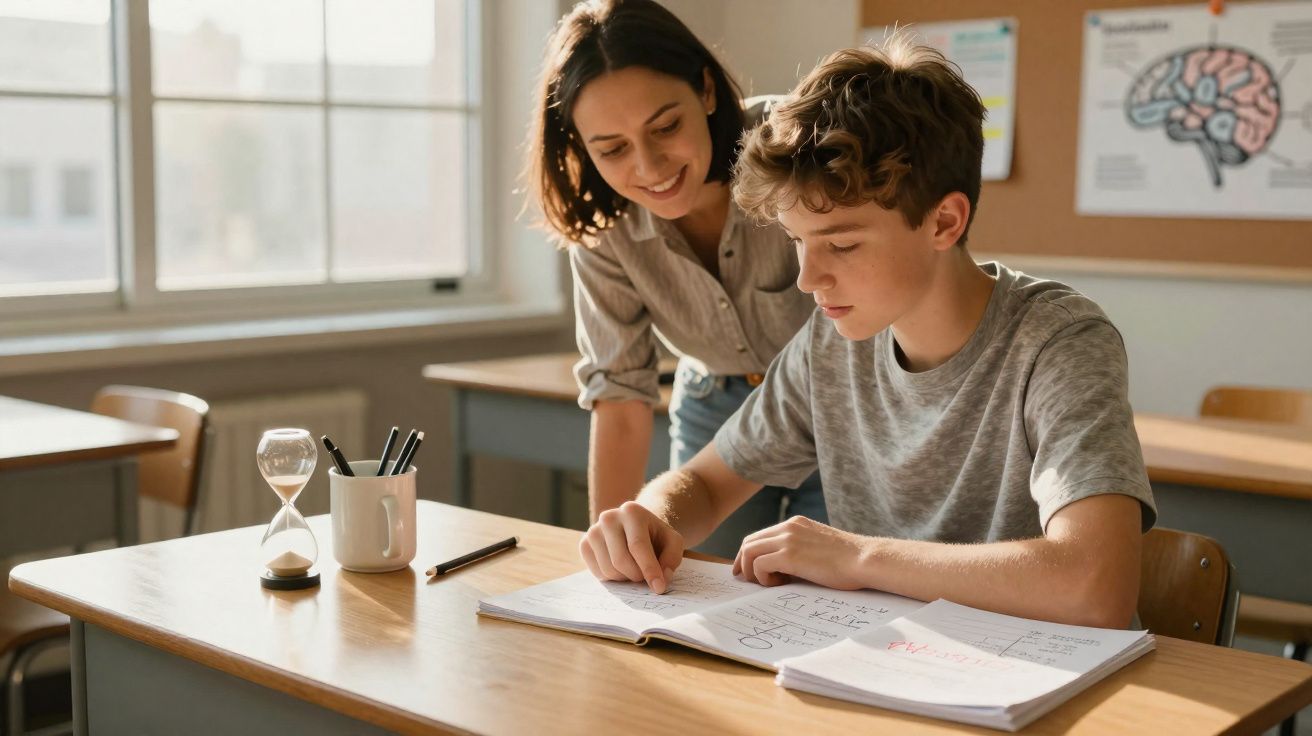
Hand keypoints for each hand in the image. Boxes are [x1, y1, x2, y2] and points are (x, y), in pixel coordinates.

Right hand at [580, 501, 684, 593]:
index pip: (637, 546)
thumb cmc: (655, 536)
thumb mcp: (673, 542)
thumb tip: (662, 578)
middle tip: (645, 576)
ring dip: (625, 578)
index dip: (649, 569)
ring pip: (608, 569)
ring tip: (634, 569)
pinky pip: (597, 572)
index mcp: (632, 511)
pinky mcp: (584, 544)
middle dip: (637, 575)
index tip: (659, 587)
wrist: (635, 527)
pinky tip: (620, 568)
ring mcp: (593, 530)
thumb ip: (672, 558)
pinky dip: (612, 578)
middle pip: (621, 560)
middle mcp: (608, 517)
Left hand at [733, 516, 871, 589]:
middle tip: (746, 580)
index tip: (747, 569)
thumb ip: (800, 550)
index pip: (761, 535)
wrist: (864, 559)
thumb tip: (781, 568)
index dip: (750, 553)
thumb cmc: (849, 560)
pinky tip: (779, 584)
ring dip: (752, 571)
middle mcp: (788, 527)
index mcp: (795, 524)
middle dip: (743, 562)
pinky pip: (759, 564)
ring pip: (749, 551)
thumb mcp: (819, 547)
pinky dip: (763, 577)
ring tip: (769, 584)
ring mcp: (788, 539)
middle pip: (750, 542)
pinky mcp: (789, 555)